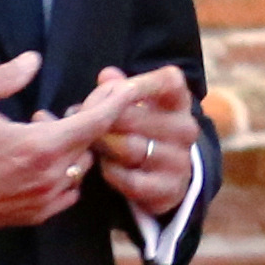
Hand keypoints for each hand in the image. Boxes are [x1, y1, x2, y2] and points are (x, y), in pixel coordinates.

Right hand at [0, 51, 141, 233]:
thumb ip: (6, 77)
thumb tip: (33, 60)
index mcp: (40, 145)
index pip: (96, 121)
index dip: (115, 101)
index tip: (126, 87)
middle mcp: (50, 175)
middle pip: (91, 144)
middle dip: (87, 122)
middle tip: (69, 107)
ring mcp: (45, 199)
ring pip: (80, 168)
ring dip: (72, 148)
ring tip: (43, 133)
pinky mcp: (35, 215)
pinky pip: (68, 192)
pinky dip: (65, 174)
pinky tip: (42, 162)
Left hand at [87, 66, 201, 216]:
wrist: (167, 173)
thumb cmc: (143, 128)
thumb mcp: (135, 104)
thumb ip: (119, 88)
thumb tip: (106, 75)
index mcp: (180, 102)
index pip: (169, 81)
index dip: (140, 81)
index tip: (114, 86)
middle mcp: (186, 129)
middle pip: (134, 116)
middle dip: (101, 117)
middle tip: (79, 119)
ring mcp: (180, 160)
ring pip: (129, 148)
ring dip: (101, 144)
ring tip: (86, 141)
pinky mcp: (169, 189)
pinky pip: (130, 179)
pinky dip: (111, 172)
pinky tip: (104, 164)